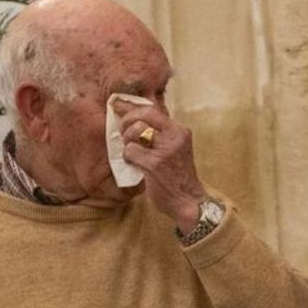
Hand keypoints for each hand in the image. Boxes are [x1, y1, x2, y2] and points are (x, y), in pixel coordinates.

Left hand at [116, 100, 207, 232]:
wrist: (188, 200)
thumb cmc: (177, 175)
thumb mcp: (175, 148)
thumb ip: (160, 134)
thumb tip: (133, 118)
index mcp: (179, 131)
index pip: (153, 110)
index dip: (133, 107)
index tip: (119, 107)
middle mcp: (175, 136)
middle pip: (144, 114)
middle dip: (127, 120)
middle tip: (123, 131)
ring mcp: (165, 150)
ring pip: (136, 130)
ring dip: (127, 140)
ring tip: (131, 150)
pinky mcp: (154, 164)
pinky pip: (130, 151)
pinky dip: (127, 157)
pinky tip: (134, 163)